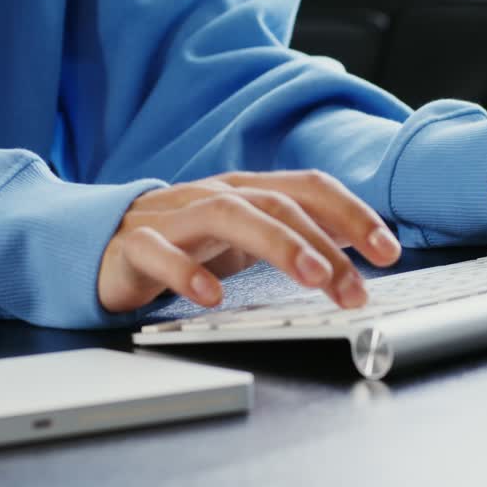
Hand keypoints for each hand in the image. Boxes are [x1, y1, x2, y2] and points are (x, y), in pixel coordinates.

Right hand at [98, 170, 401, 312]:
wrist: (98, 245)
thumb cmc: (182, 243)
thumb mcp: (245, 238)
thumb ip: (296, 232)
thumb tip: (358, 238)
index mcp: (246, 191)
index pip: (308, 188)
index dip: (353, 214)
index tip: (388, 250)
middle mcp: (213, 195)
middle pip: (276, 204)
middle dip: (323, 243)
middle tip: (354, 285)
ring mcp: (172, 216)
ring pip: (227, 215)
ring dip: (276, 244)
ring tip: (310, 278)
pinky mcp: (132, 245)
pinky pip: (159, 251)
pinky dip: (186, 272)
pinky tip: (211, 298)